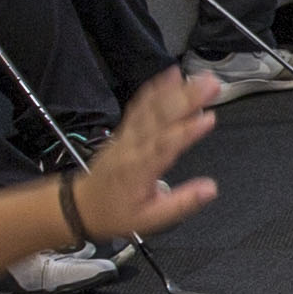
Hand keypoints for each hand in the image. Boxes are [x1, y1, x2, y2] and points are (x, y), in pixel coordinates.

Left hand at [59, 68, 227, 246]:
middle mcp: (133, 147)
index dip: (188, 132)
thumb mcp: (151, 219)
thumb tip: (211, 188)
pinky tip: (170, 75)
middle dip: (188, 98)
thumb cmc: (115, 213)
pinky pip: (140, 105)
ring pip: (152, 107)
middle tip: (211, 84)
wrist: (81, 205)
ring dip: (176, 89)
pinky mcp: (125, 129)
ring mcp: (128, 135)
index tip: (209, 117)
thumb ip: (182, 203)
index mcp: (140, 170)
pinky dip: (155, 87)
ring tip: (198, 77)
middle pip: (161, 118)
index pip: (166, 146)